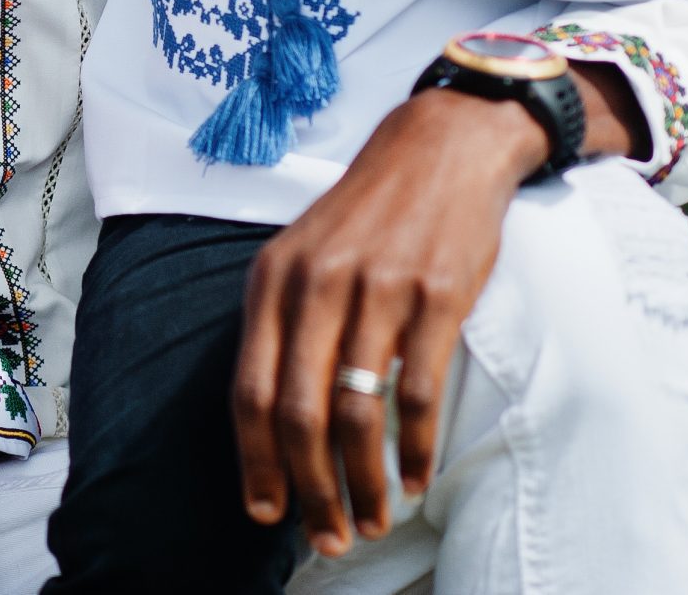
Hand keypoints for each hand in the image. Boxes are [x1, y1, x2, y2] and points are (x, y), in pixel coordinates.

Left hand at [229, 69, 650, 555]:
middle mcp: (315, 285)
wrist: (439, 149)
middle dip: (310, 489)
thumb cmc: (365, 216)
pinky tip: (413, 478)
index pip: (248, 389)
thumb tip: (271, 422)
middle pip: (298, 412)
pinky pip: (418, 391)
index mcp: (271, 280)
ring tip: (372, 519)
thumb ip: (282, 326)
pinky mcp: (437, 296)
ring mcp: (377, 289)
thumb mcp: (300, 256)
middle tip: (329, 538)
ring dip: (363, 480)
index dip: (255, 461)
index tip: (266, 513)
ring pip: (357, 411)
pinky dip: (415, 447)